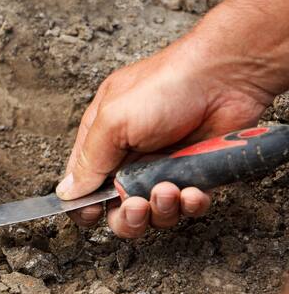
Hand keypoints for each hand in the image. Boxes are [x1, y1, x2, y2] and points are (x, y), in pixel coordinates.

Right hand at [57, 34, 272, 237]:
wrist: (226, 77)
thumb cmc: (166, 85)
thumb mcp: (113, 120)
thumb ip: (88, 161)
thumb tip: (67, 192)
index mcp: (102, 141)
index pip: (83, 185)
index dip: (86, 205)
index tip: (96, 211)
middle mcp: (129, 159)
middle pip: (117, 210)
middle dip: (127, 217)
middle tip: (136, 206)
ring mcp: (163, 168)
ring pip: (154, 214)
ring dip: (161, 210)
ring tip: (169, 188)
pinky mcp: (194, 175)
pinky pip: (187, 207)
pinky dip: (190, 205)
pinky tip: (192, 190)